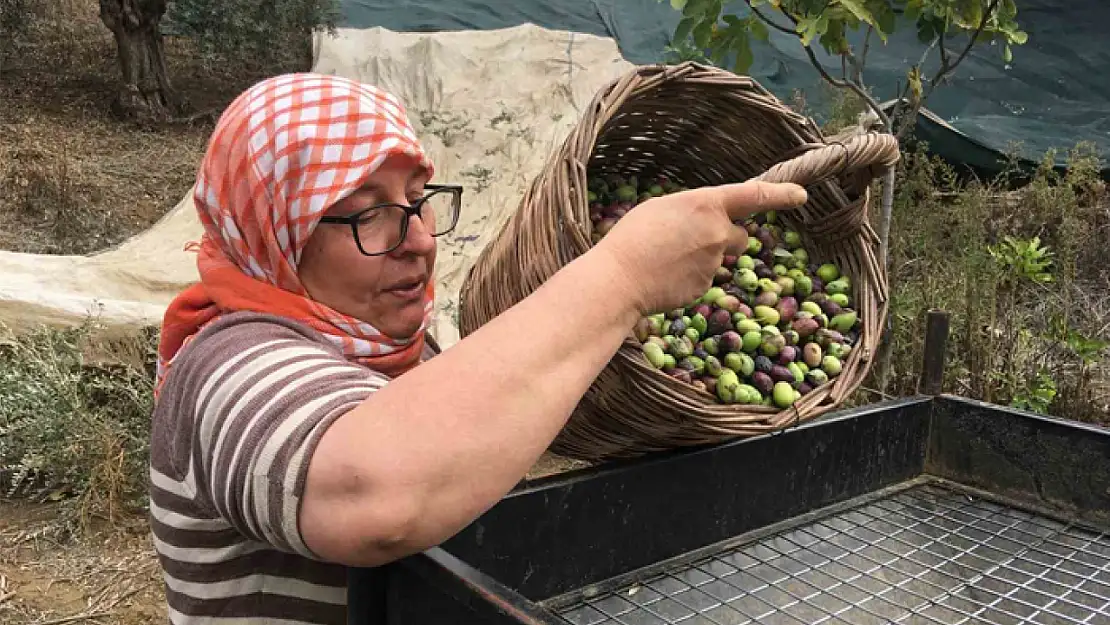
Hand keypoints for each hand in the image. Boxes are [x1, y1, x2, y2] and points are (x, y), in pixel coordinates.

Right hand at [590, 180, 807, 315]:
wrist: (620, 279)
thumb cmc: (633, 237)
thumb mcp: (662, 208)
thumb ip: (693, 210)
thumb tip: (705, 220)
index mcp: (707, 204)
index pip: (755, 196)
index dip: (781, 194)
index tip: (800, 195)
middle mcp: (718, 232)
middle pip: (740, 235)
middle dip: (725, 238)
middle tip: (690, 241)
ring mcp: (714, 263)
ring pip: (719, 258)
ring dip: (704, 258)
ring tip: (668, 259)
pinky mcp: (706, 287)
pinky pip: (705, 279)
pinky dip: (690, 277)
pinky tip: (666, 276)